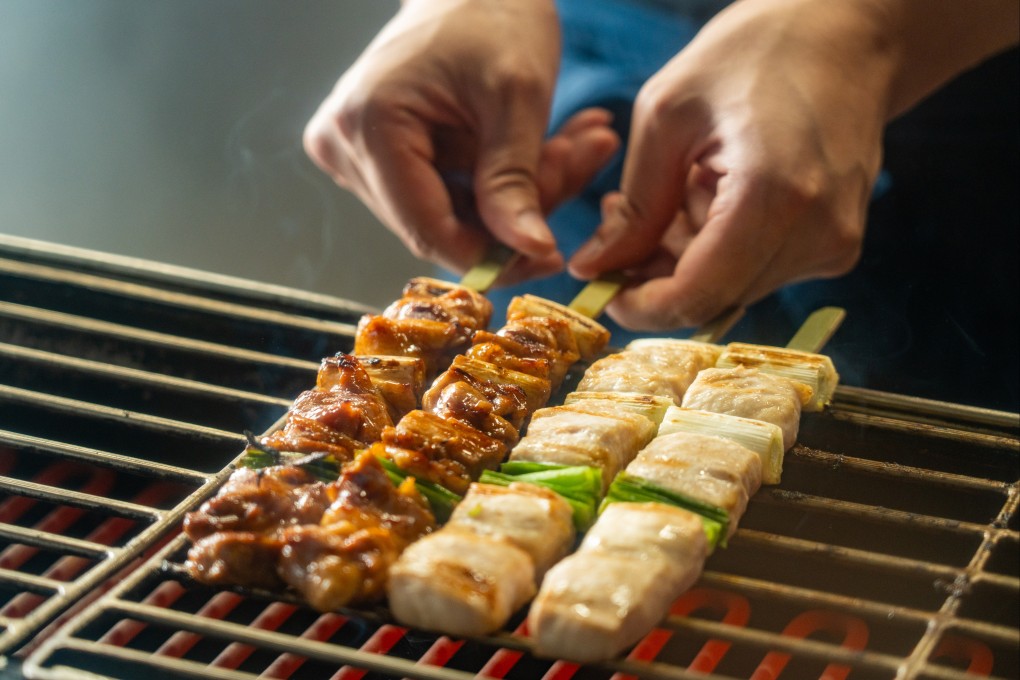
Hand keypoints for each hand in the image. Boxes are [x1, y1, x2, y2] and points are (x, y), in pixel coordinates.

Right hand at [305, 0, 617, 282]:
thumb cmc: (493, 13)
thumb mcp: (517, 96)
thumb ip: (516, 180)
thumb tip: (528, 252)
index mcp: (369, 126)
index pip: (428, 231)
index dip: (493, 256)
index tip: (551, 253)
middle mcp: (344, 145)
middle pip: (441, 223)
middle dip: (516, 211)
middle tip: (580, 164)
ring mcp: (353, 152)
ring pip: (450, 213)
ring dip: (517, 193)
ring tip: (573, 145)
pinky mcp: (373, 154)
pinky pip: (444, 193)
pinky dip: (499, 180)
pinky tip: (545, 147)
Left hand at [570, 0, 1017, 330]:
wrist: (848, 33)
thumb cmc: (755, 53)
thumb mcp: (667, 115)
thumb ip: (635, 208)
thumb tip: (594, 269)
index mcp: (774, 196)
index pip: (697, 296)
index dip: (640, 307)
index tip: (600, 287)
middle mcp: (816, 234)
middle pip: (712, 298)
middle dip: (656, 273)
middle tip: (622, 221)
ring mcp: (835, 244)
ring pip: (732, 288)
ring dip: (685, 256)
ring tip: (672, 189)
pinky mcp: (838, 244)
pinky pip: (758, 270)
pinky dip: (718, 247)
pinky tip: (708, 193)